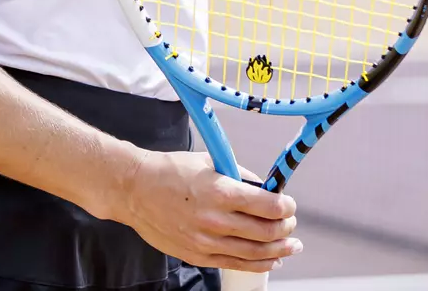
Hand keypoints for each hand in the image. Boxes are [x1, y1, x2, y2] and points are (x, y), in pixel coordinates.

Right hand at [118, 149, 300, 272]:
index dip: (286, 207)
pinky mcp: (196, 255)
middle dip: (286, 229)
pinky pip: (234, 264)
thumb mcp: (210, 162)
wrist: (135, 190)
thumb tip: (265, 188)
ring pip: (254, 253)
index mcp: (222, 192)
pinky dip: (257, 264)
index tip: (290, 205)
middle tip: (292, 225)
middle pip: (266, 232)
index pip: (269, 206)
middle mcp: (216, 220)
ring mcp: (206, 241)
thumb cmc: (170, 172)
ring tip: (291, 247)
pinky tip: (270, 260)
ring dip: (278, 251)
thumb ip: (240, 176)